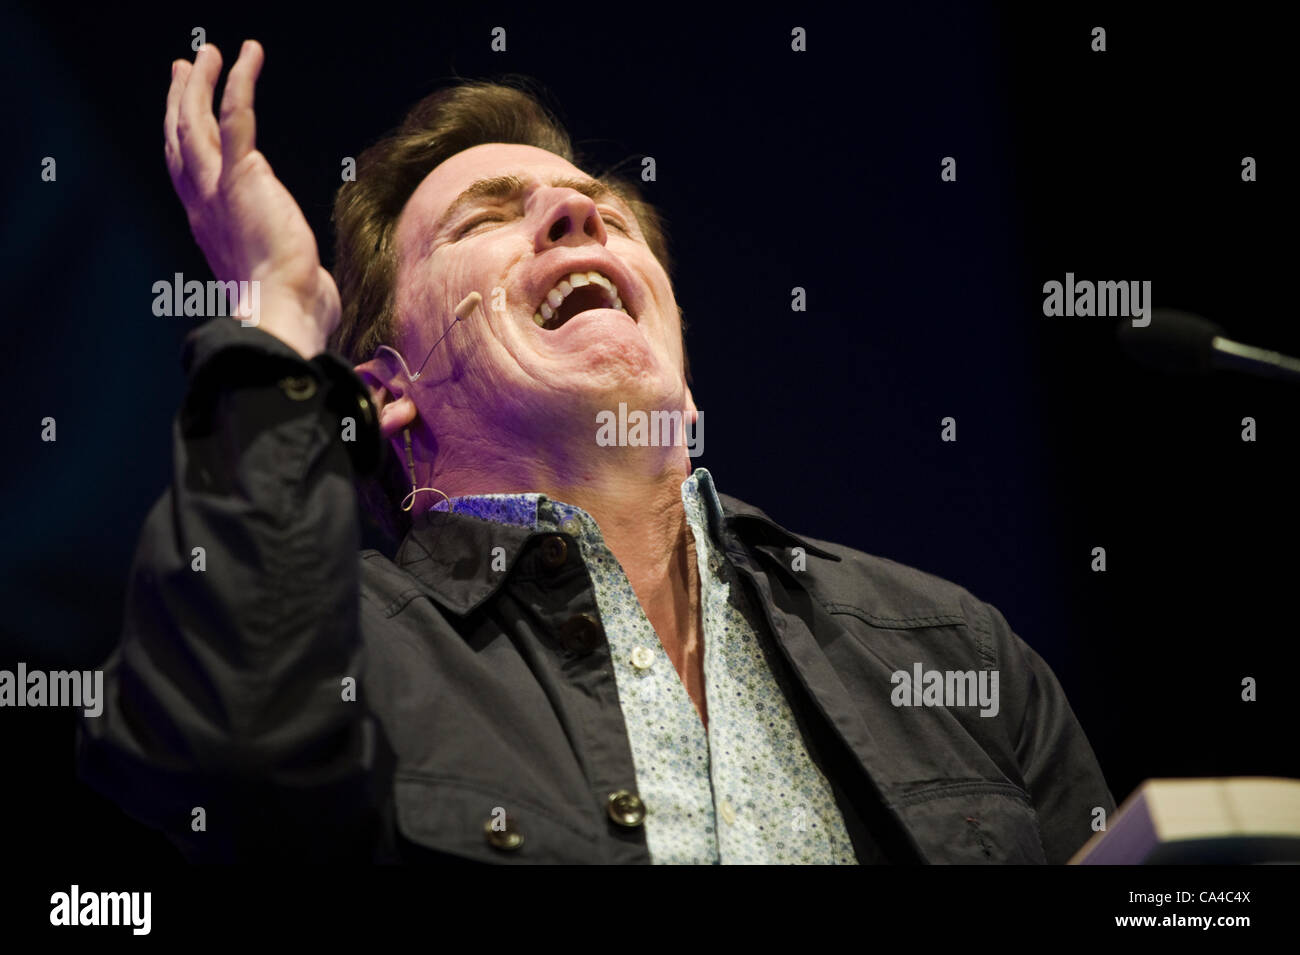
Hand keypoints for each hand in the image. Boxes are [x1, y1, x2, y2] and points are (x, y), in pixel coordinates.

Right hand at [165, 40, 338, 358]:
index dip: (180, 138)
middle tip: (188, 66)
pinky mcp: (244, 178)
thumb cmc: (290, 310)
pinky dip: (240, 82)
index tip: (185, 112)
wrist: (284, 314)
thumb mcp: (278, 281)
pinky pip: (237, 117)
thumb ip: (283, 268)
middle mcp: (203, 204)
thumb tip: (311, 283)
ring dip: (203, 82)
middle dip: (182, 100)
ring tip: (213, 54)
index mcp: (208, 227)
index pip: (185, 171)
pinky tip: (248, 56)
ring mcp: (218, 190)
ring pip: (198, 121)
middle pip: (181, 140)